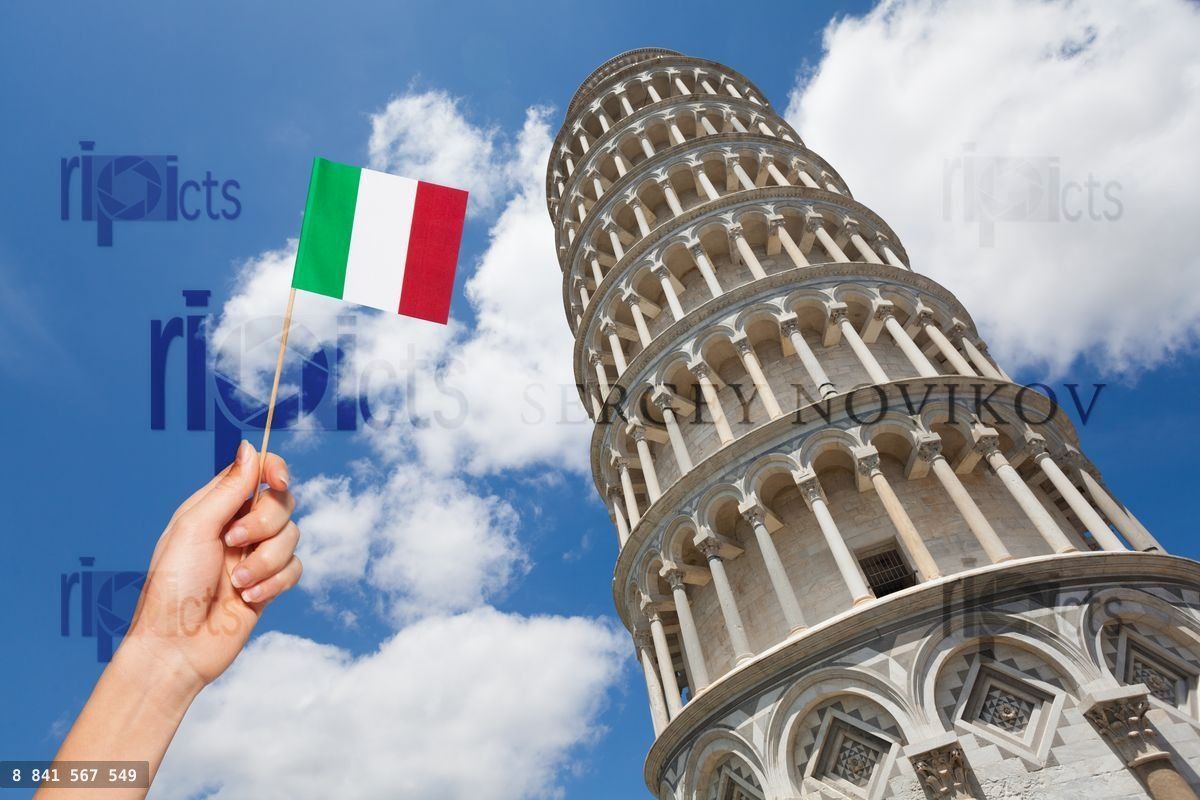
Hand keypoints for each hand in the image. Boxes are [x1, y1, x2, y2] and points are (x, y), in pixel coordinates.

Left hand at [122, 440, 302, 691]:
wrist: (177, 647)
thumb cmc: (173, 586)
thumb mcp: (195, 528)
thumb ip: (229, 488)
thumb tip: (249, 448)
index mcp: (216, 507)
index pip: (256, 472)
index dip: (273, 470)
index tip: (277, 481)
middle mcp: (238, 527)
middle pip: (281, 502)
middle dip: (265, 522)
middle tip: (235, 541)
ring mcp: (255, 556)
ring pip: (292, 537)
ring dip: (265, 560)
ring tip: (237, 583)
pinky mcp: (269, 583)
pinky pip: (294, 569)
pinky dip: (274, 583)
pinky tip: (248, 598)